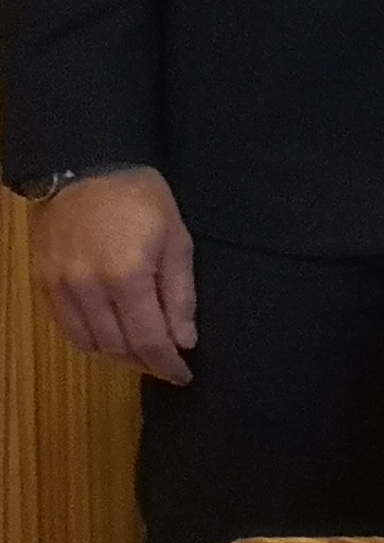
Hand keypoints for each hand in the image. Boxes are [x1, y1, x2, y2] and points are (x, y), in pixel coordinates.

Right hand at [30, 169, 196, 381]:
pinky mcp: (41, 285)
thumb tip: (184, 340)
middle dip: (146, 362)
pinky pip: (66, 329)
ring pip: (90, 344)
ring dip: (118, 355)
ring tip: (142, 351)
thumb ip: (180, 295)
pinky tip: (110, 335)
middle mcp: (87, 289)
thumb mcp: (177, 240)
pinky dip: (91, 339)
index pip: (149, 340)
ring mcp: (59, 289)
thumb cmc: (141, 199)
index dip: (167, 364)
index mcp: (127, 277)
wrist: (84, 167)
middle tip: (166, 363)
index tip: (183, 375)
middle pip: (118, 347)